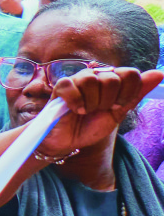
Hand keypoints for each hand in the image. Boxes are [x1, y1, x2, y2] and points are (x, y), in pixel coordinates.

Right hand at [42, 68, 162, 155]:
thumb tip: (159, 73)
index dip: (127, 93)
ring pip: (91, 80)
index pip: (130, 74)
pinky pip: (72, 87)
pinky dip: (76, 102)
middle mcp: (96, 76)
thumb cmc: (91, 126)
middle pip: (112, 79)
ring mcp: (77, 80)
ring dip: (91, 102)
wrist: (70, 141)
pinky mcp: (61, 87)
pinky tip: (75, 110)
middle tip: (99, 110)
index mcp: (112, 80)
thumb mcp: (118, 113)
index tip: (117, 106)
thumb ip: (136, 93)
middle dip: (108, 101)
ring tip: (86, 111)